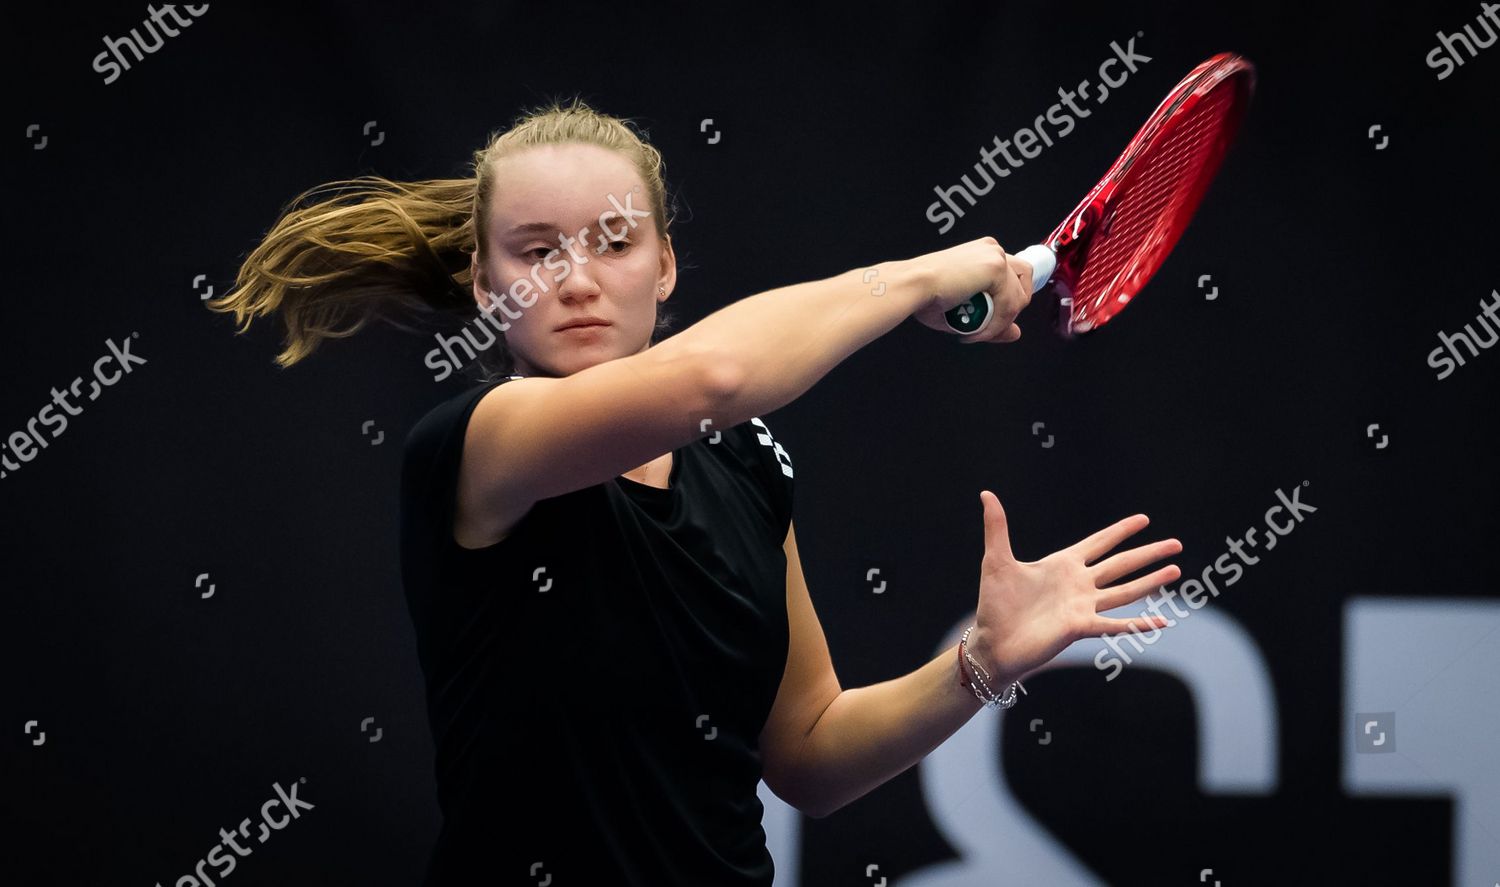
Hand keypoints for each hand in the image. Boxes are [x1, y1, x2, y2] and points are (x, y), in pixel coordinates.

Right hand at [906, 237, 1031, 341]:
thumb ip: (995, 320)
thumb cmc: (925, 294)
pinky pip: (1009, 306)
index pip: (1014, 279)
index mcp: (984, 253)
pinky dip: (994, 325)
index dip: (1007, 304)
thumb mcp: (966, 309)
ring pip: (1018, 299)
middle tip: (982, 328)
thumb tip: (1016, 333)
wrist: (912, 285)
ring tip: (973, 332)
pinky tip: (973, 331)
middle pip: (1023, 286)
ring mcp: (996, 256)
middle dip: (1007, 314)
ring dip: (998, 323)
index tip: (989, 320)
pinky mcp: (996, 267)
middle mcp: (992, 249)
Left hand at [967, 490, 1182, 683]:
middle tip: (1176, 544)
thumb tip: (986, 493)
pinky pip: (1114, 624)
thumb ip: (997, 526)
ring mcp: (1082, 606)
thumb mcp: (996, 560)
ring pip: (1125, 591)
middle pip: (1121, 564)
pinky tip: (1161, 621)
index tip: (1144, 519)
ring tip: (1176, 571)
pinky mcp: (1080, 627)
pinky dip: (1137, 624)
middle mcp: (1078, 584)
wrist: (992, 643)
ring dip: (1150, 582)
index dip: (1121, 531)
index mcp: (1062, 565)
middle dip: (1148, 553)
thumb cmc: (995, 604)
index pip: (1099, 543)